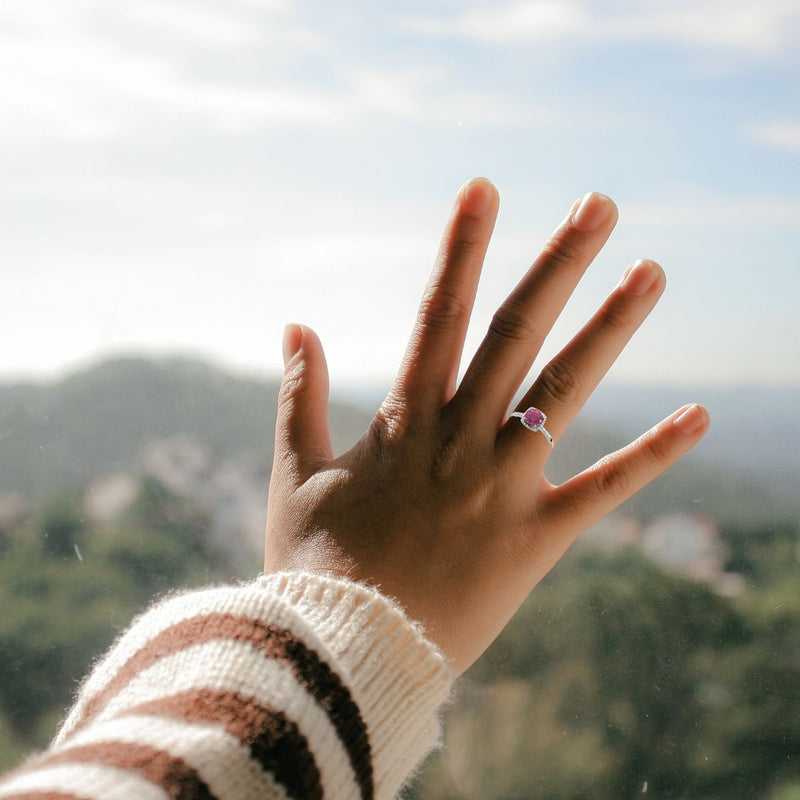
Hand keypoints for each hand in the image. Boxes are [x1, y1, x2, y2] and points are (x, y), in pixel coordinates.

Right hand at [264, 179, 708, 673]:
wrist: (345, 655)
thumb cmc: (315, 564)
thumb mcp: (297, 473)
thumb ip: (299, 395)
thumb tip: (294, 323)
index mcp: (404, 422)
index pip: (439, 315)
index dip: (461, 249)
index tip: (484, 188)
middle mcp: (460, 442)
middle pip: (516, 335)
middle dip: (557, 264)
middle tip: (600, 204)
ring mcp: (501, 489)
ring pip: (563, 394)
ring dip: (611, 330)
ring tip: (653, 271)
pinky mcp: (535, 540)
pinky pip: (602, 493)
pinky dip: (652, 455)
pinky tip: (700, 414)